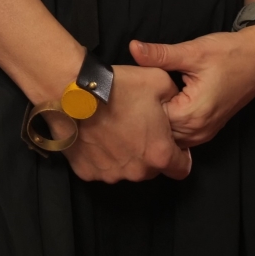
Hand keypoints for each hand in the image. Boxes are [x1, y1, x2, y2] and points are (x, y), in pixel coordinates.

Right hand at [63, 64, 192, 182]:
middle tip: (139, 126)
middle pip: (152, 168)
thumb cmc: (119, 87)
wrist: (72, 93)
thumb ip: (174, 97)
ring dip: (126, 155)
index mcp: (159, 153)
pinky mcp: (87, 173)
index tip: (171, 140)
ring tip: (115, 128)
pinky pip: (101, 168)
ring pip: (126, 169)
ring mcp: (110, 175)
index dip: (181, 155)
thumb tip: (175, 103)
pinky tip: (97, 135)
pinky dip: (102, 156)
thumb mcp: (158, 80)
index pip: (182, 169)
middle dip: (150, 151)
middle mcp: (136, 172)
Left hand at [130, 26, 254, 147]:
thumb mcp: (192, 51)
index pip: (154, 120)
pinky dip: (171, 121)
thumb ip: (160, 54)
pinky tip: (163, 103)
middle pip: (161, 131)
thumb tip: (132, 48)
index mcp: (193, 114)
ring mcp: (205, 132)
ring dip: (159, 120)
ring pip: (172, 134)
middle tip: (134, 92)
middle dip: (147, 114)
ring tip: (145, 98)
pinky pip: (183, 133)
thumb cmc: (228, 53)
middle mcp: (199, 130)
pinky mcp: (208, 126)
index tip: (133, 88)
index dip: (141, 103)